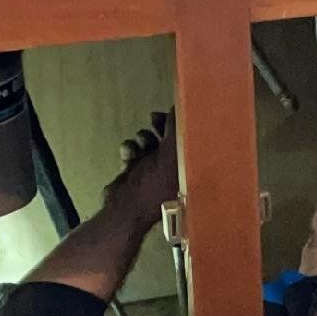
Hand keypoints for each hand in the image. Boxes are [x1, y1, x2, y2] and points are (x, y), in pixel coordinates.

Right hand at [103, 109, 178, 238]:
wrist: (125, 207)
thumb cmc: (153, 185)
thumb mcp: (170, 153)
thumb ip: (176, 129)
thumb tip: (179, 108)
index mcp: (190, 170)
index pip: (191, 140)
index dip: (183, 124)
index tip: (175, 113)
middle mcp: (175, 172)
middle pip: (170, 138)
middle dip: (161, 127)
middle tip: (155, 119)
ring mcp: (155, 173)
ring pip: (150, 143)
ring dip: (143, 139)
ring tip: (140, 144)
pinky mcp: (136, 173)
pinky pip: (134, 152)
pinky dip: (130, 150)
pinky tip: (128, 154)